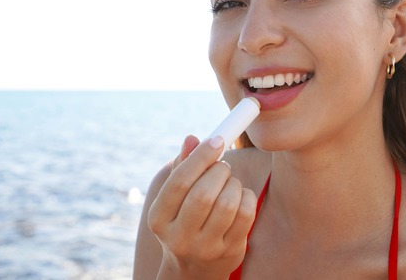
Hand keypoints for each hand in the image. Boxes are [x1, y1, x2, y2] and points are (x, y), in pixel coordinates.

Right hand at [147, 135, 257, 278]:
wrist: (193, 269)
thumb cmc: (183, 221)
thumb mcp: (173, 200)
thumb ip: (181, 167)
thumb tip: (192, 139)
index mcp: (159, 219)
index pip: (180, 182)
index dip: (200, 157)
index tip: (216, 140)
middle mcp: (179, 237)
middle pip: (204, 194)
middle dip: (219, 171)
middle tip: (222, 165)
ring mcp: (206, 248)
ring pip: (228, 204)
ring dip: (233, 183)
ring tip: (229, 183)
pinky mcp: (230, 252)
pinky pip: (246, 214)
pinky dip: (246, 196)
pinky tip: (239, 196)